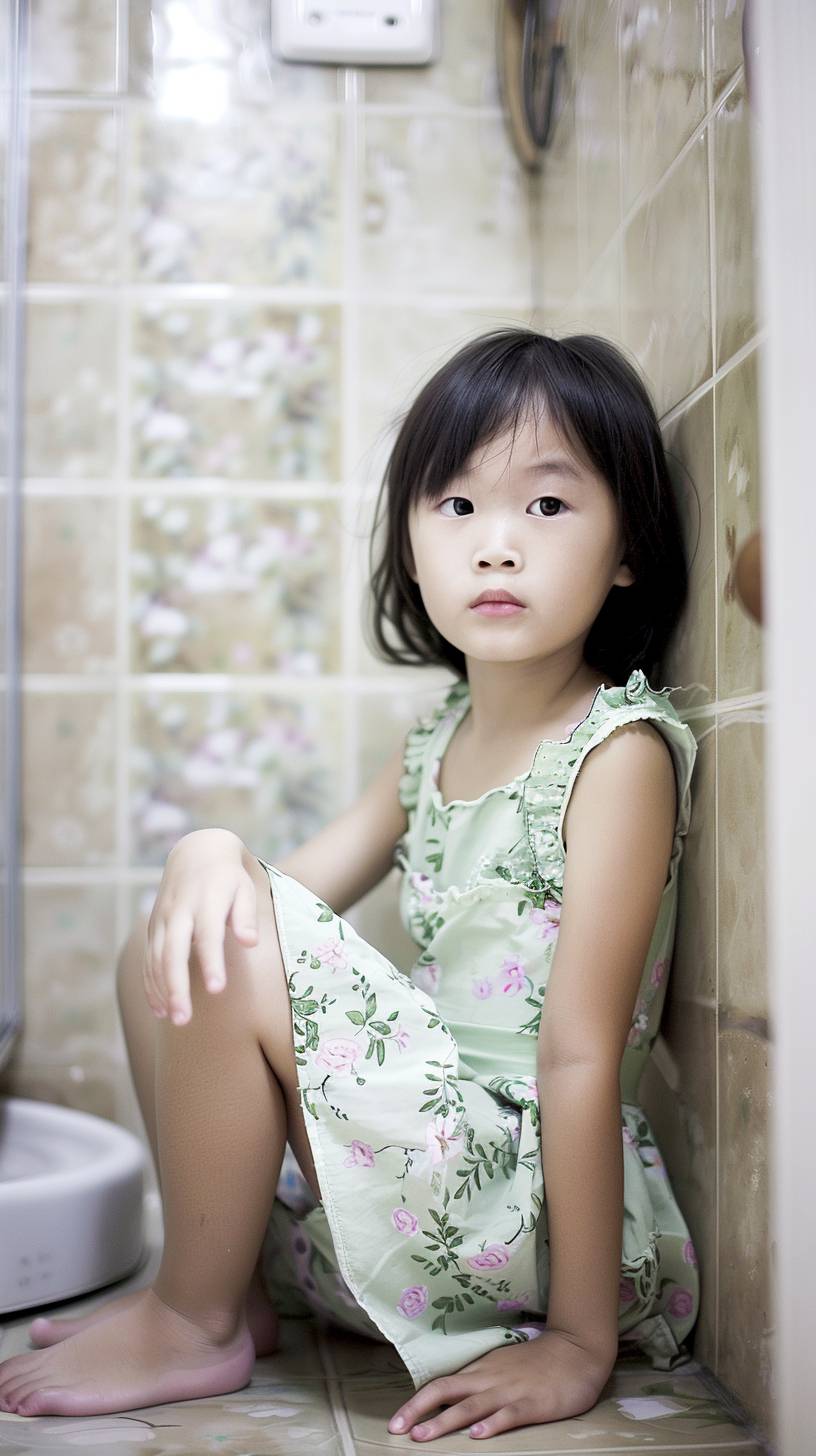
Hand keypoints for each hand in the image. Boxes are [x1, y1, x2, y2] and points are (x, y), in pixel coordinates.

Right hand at [144, 829, 259, 1024]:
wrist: (195, 853)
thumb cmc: (228, 878)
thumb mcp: (244, 888)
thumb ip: (246, 915)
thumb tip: (250, 942)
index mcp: (205, 900)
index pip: (207, 934)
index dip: (210, 962)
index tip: (216, 989)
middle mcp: (178, 911)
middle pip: (173, 952)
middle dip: (176, 986)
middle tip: (184, 1019)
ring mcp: (162, 920)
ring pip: (156, 958)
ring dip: (163, 990)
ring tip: (175, 1019)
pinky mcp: (154, 928)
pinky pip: (149, 959)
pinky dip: (152, 984)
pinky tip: (160, 1008)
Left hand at [387, 1329, 614, 1441]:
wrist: (576, 1349)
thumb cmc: (539, 1361)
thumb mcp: (503, 1365)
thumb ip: (480, 1379)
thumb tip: (452, 1395)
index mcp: (482, 1369)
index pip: (442, 1384)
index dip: (417, 1402)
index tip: (396, 1420)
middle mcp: (489, 1378)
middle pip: (447, 1391)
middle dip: (419, 1410)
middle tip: (396, 1428)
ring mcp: (510, 1391)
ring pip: (471, 1406)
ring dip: (445, 1421)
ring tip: (423, 1436)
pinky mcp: (532, 1404)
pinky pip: (508, 1415)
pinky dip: (491, 1425)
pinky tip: (477, 1436)